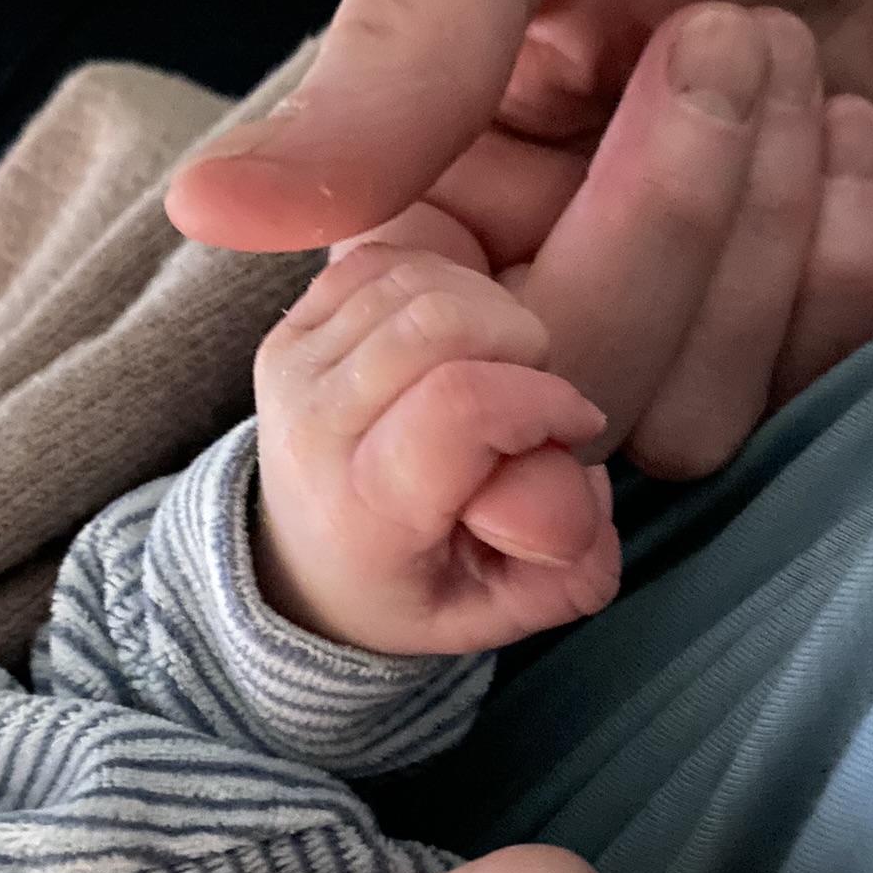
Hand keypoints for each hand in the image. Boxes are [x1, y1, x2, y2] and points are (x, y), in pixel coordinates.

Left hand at [251, 245, 620, 655]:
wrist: (311, 570)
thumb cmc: (422, 588)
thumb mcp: (506, 611)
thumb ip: (561, 564)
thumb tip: (578, 480)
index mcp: (366, 511)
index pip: (460, 404)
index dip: (543, 400)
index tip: (576, 425)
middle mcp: (315, 429)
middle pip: (439, 322)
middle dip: (521, 342)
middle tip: (534, 393)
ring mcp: (294, 365)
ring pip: (417, 280)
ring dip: (487, 309)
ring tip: (499, 369)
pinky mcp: (294, 321)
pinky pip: (386, 260)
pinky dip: (442, 283)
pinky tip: (458, 338)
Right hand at [329, 5, 872, 477]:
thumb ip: (385, 54)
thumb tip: (208, 207)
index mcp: (427, 184)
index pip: (412, 346)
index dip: (477, 330)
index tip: (553, 193)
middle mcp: (536, 273)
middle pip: (565, 390)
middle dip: (667, 217)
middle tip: (722, 36)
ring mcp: (671, 317)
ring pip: (688, 419)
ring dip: (764, 228)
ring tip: (791, 63)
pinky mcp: (791, 329)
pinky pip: (804, 386)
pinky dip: (841, 257)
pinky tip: (848, 126)